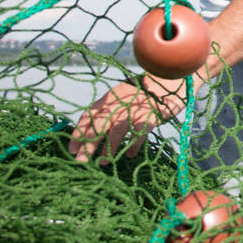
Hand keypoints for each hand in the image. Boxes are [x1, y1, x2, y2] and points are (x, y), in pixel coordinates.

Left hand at [69, 75, 184, 162]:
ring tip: (103, 162)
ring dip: (109, 148)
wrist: (171, 79)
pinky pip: (139, 134)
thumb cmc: (145, 89)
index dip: (78, 132)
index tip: (72, 148)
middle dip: (88, 144)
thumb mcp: (123, 94)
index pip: (88, 115)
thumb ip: (110, 108)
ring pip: (117, 131)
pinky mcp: (150, 116)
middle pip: (99, 125)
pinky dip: (133, 145)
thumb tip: (94, 127)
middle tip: (80, 160)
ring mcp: (134, 110)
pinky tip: (129, 154)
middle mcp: (119, 103)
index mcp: (110, 97)